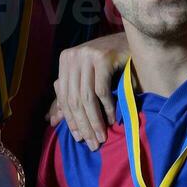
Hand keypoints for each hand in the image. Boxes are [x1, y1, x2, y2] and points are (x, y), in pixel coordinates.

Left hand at [48, 32, 129, 149]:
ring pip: (87, 97)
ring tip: (101, 137)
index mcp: (65, 60)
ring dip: (94, 121)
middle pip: (74, 98)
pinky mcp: (103, 57)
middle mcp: (73, 56)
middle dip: (83, 124)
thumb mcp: (86, 79)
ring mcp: (87, 55)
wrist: (134, 43)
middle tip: (92, 143)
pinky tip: (111, 120)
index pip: (64, 95)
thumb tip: (51, 120)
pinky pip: (101, 90)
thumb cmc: (110, 64)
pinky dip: (106, 108)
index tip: (79, 139)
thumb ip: (69, 97)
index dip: (70, 119)